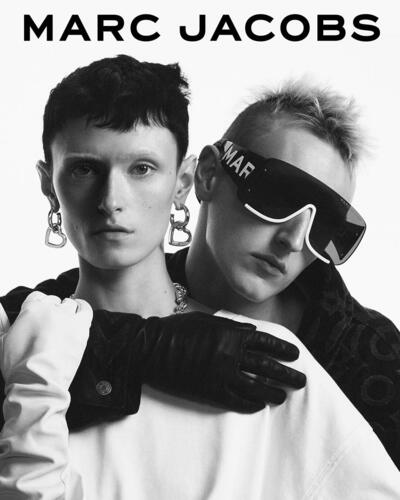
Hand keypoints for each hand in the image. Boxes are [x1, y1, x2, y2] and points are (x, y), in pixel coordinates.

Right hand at [1, 291, 92, 387]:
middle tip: (50, 327)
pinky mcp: (81, 327)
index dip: (39, 307)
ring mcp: (67, 317)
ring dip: (67, 312)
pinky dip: (83, 308)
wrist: (38, 381)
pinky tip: (79, 312)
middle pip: (54, 301)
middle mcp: (50, 308)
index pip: (37, 297)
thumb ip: (1, 320)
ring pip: (69, 305)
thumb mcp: (2, 340)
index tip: (39, 317)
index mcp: (31, 309)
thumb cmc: (19, 365)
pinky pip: (85, 309)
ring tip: (64, 325)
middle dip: (52, 311)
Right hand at [134, 312, 305, 412]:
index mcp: (231, 334)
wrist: (152, 348)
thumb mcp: (206, 320)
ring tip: (284, 396)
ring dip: (274, 392)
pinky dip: (251, 403)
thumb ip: (231, 325)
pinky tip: (260, 405)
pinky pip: (238, 401)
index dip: (283, 348)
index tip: (296, 355)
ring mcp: (222, 374)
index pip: (265, 341)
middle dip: (288, 374)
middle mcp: (231, 354)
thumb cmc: (177, 330)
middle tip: (302, 381)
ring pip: (256, 386)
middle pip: (267, 366)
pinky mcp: (211, 391)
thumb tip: (252, 330)